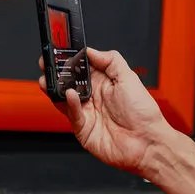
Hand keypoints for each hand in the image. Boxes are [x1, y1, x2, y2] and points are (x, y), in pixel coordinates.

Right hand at [45, 46, 172, 176]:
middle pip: (68, 82)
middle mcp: (93, 97)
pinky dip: (69, 104)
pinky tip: (70, 95)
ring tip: (49, 79)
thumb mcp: (129, 78)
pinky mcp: (83, 129)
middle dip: (56, 72)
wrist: (147, 142)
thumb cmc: (143, 114)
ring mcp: (87, 113)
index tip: (60, 51)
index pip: (81, 67)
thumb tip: (91, 51)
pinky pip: (72, 114)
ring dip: (55, 88)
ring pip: (64, 98)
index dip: (70, 59)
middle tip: (47, 63)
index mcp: (103, 83)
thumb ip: (110, 61)